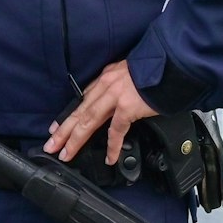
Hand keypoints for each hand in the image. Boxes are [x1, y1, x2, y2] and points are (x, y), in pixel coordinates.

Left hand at [44, 60, 158, 164]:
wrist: (172, 64)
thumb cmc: (156, 71)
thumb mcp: (130, 73)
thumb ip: (119, 87)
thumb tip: (117, 101)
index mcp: (105, 78)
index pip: (82, 100)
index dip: (68, 116)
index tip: (56, 128)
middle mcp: (105, 86)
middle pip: (79, 112)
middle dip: (62, 131)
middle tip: (50, 145)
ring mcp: (115, 97)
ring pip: (88, 121)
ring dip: (75, 139)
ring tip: (66, 154)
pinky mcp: (127, 107)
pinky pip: (116, 131)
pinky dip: (112, 146)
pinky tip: (109, 158)